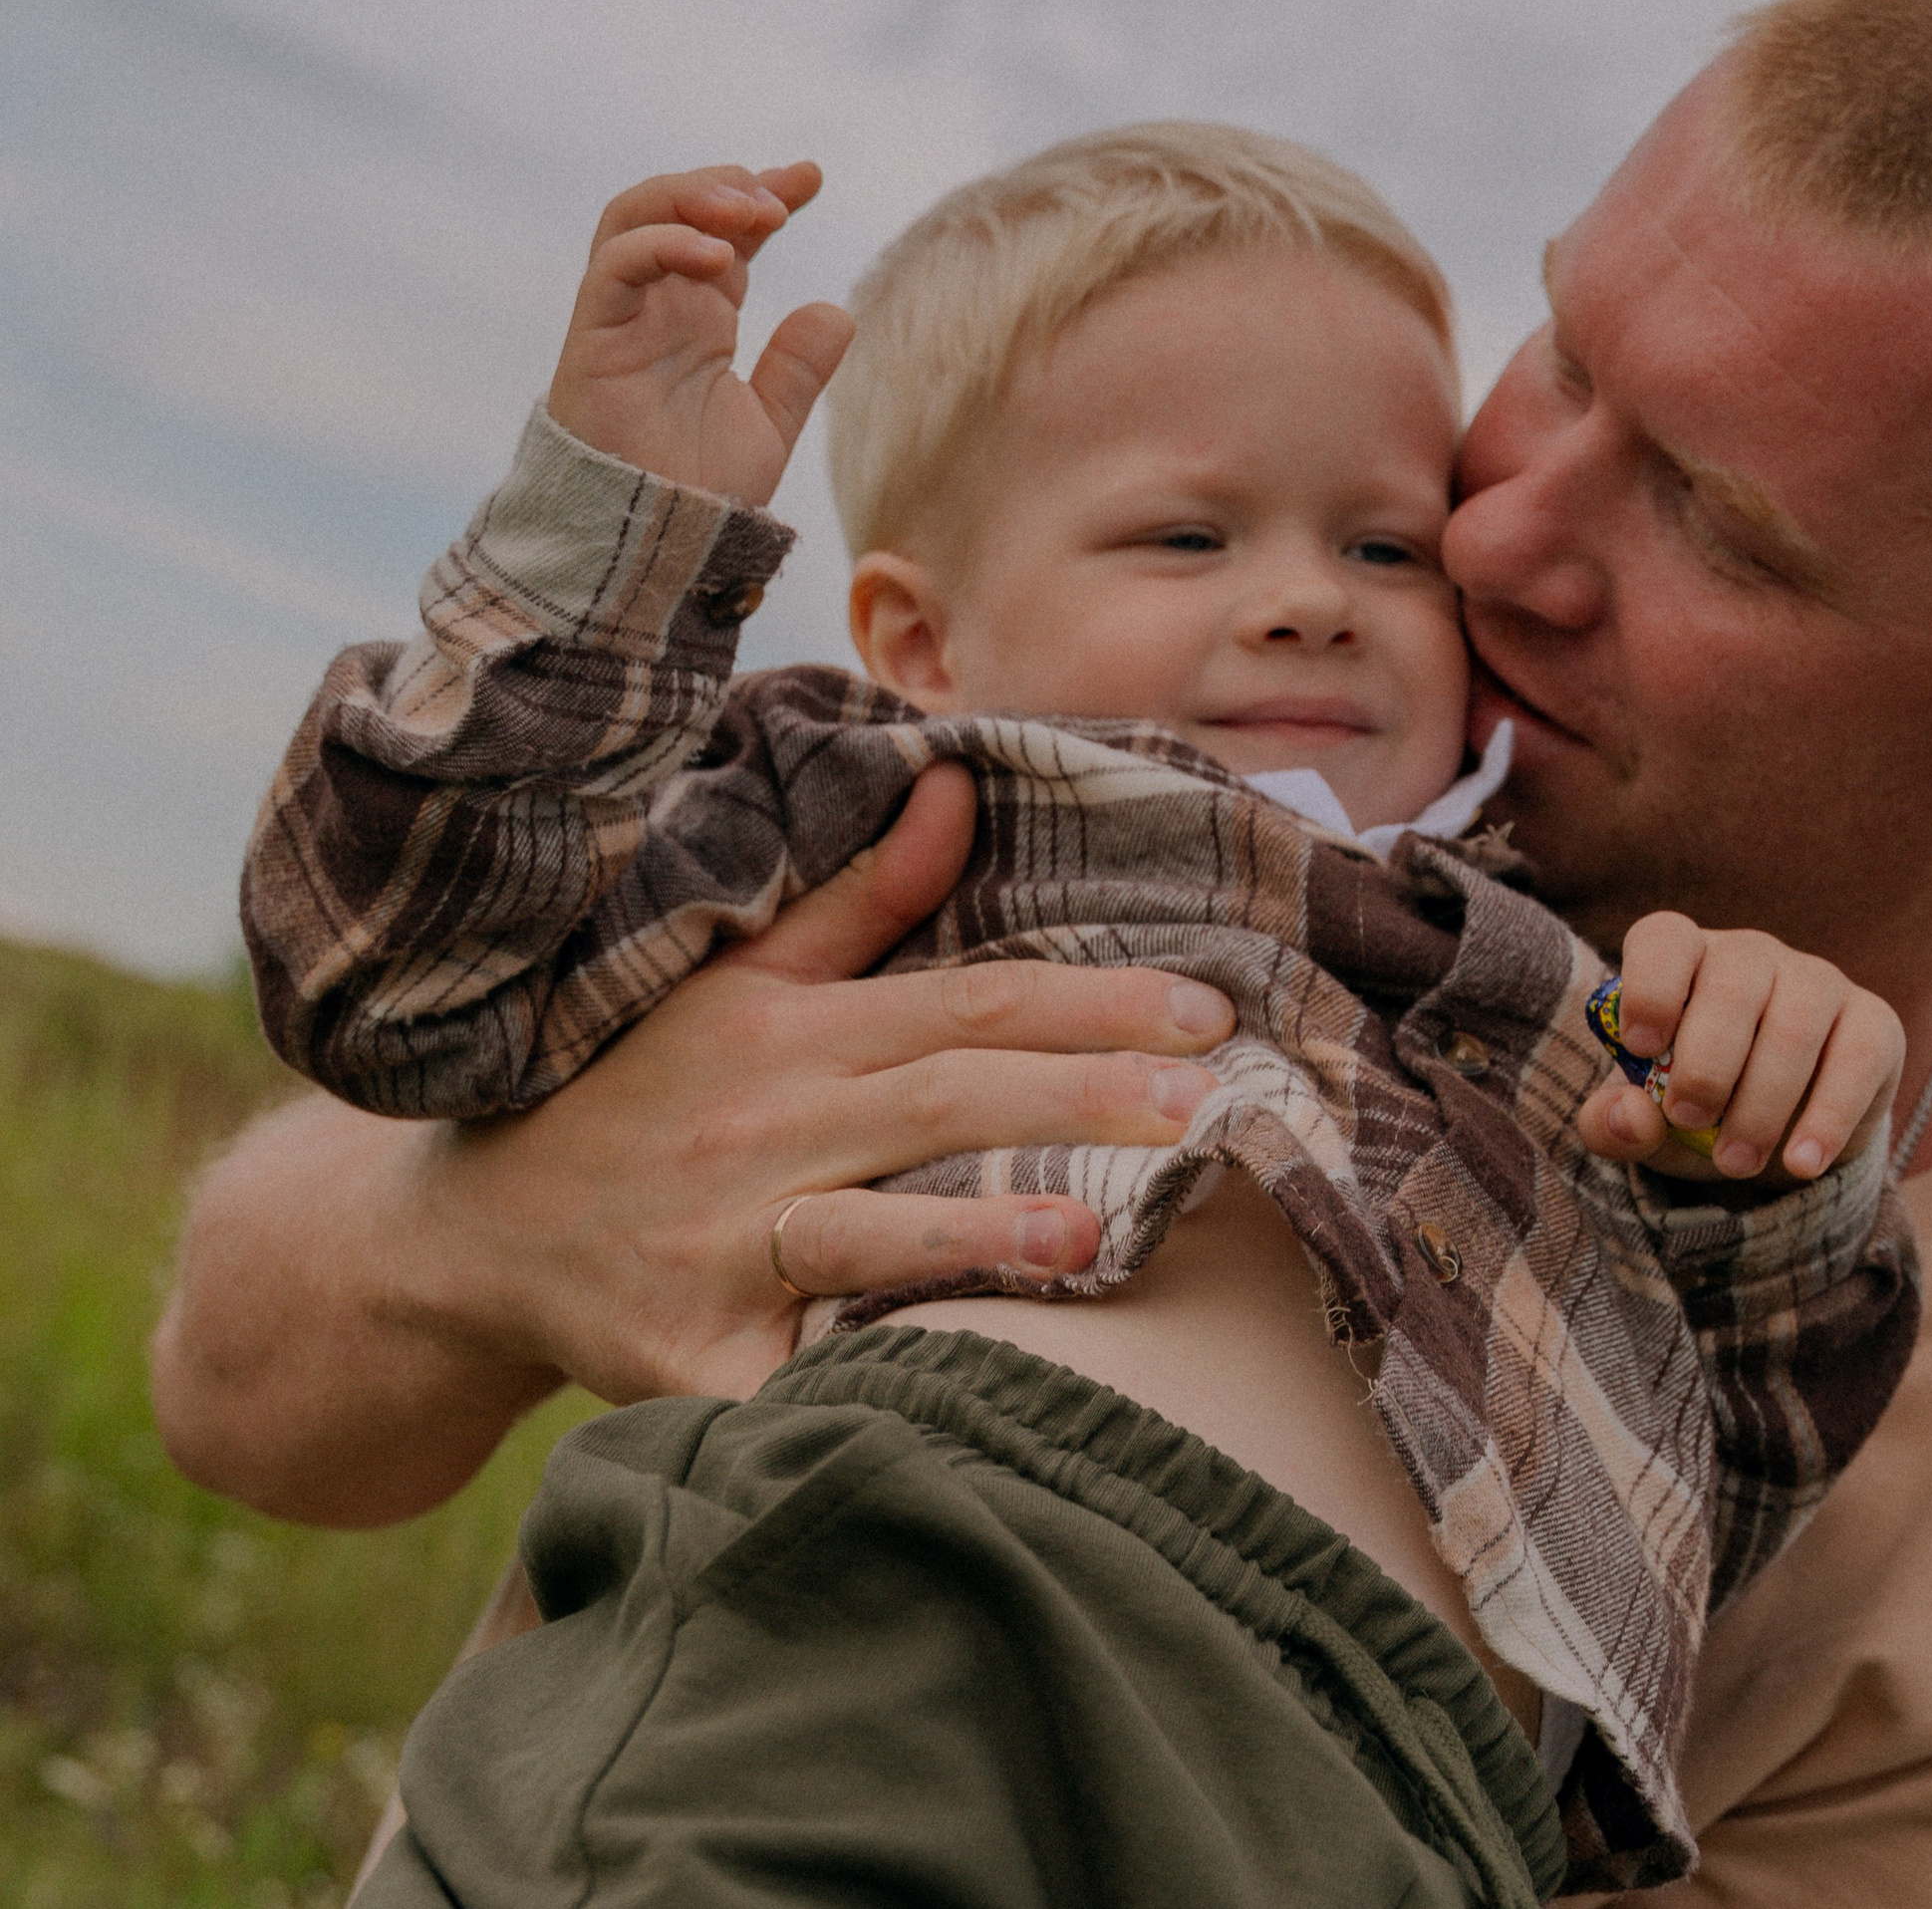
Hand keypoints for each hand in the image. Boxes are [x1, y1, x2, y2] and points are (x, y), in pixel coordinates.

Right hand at [405, 762, 1235, 1407]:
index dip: (1090, 1002)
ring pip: (858, 1236)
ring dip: (973, 1240)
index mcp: (790, 1034)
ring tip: (1091, 1237)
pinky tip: (949, 1404)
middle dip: (1078, 1097)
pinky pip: (782, 1376)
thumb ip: (862, 896)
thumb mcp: (737, 982)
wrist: (468, 1235)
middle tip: (1207, 1102)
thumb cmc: (634, 1089)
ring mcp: (718, 1248)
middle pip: (941, 1104)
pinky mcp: (684, 1358)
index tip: (1206, 1009)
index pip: (967, 1002)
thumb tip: (957, 782)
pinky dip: (853, 1390)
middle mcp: (761, 1132)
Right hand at [544, 161, 856, 503]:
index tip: (810, 176)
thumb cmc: (702, 493)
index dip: (764, 194)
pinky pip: (613, 267)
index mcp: (701, 318)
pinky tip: (716, 254)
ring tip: (749, 212)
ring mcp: (621, 317)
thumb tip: (837, 312)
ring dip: (690, 197)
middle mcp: (659, 306)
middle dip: (726, 184)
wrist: (658, 546)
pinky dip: (661, 244)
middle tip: (778, 198)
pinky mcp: (592, 338)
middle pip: (674, 205)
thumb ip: (797, 368)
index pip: (727, 233)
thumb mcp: (769, 422)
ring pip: (634, 217)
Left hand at [1576, 916, 1903, 1185]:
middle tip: (1689, 1120)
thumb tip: (1629, 1116)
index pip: (1664, 940)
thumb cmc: (1698, 1108)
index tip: (1642, 1047)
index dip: (1651, 988)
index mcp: (1684, 958)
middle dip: (1705, 1066)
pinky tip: (1802, 1163)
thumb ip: (1615, 1122)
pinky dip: (1827, 1119)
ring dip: (1760, 1106)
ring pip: (1792, 1031)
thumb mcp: (1647, 1124)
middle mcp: (1750, 955)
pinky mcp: (1873, 1022)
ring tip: (1735, 1162)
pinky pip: (1856, 1061)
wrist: (1780, 1138)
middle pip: (1730, 990)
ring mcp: (1816, 981)